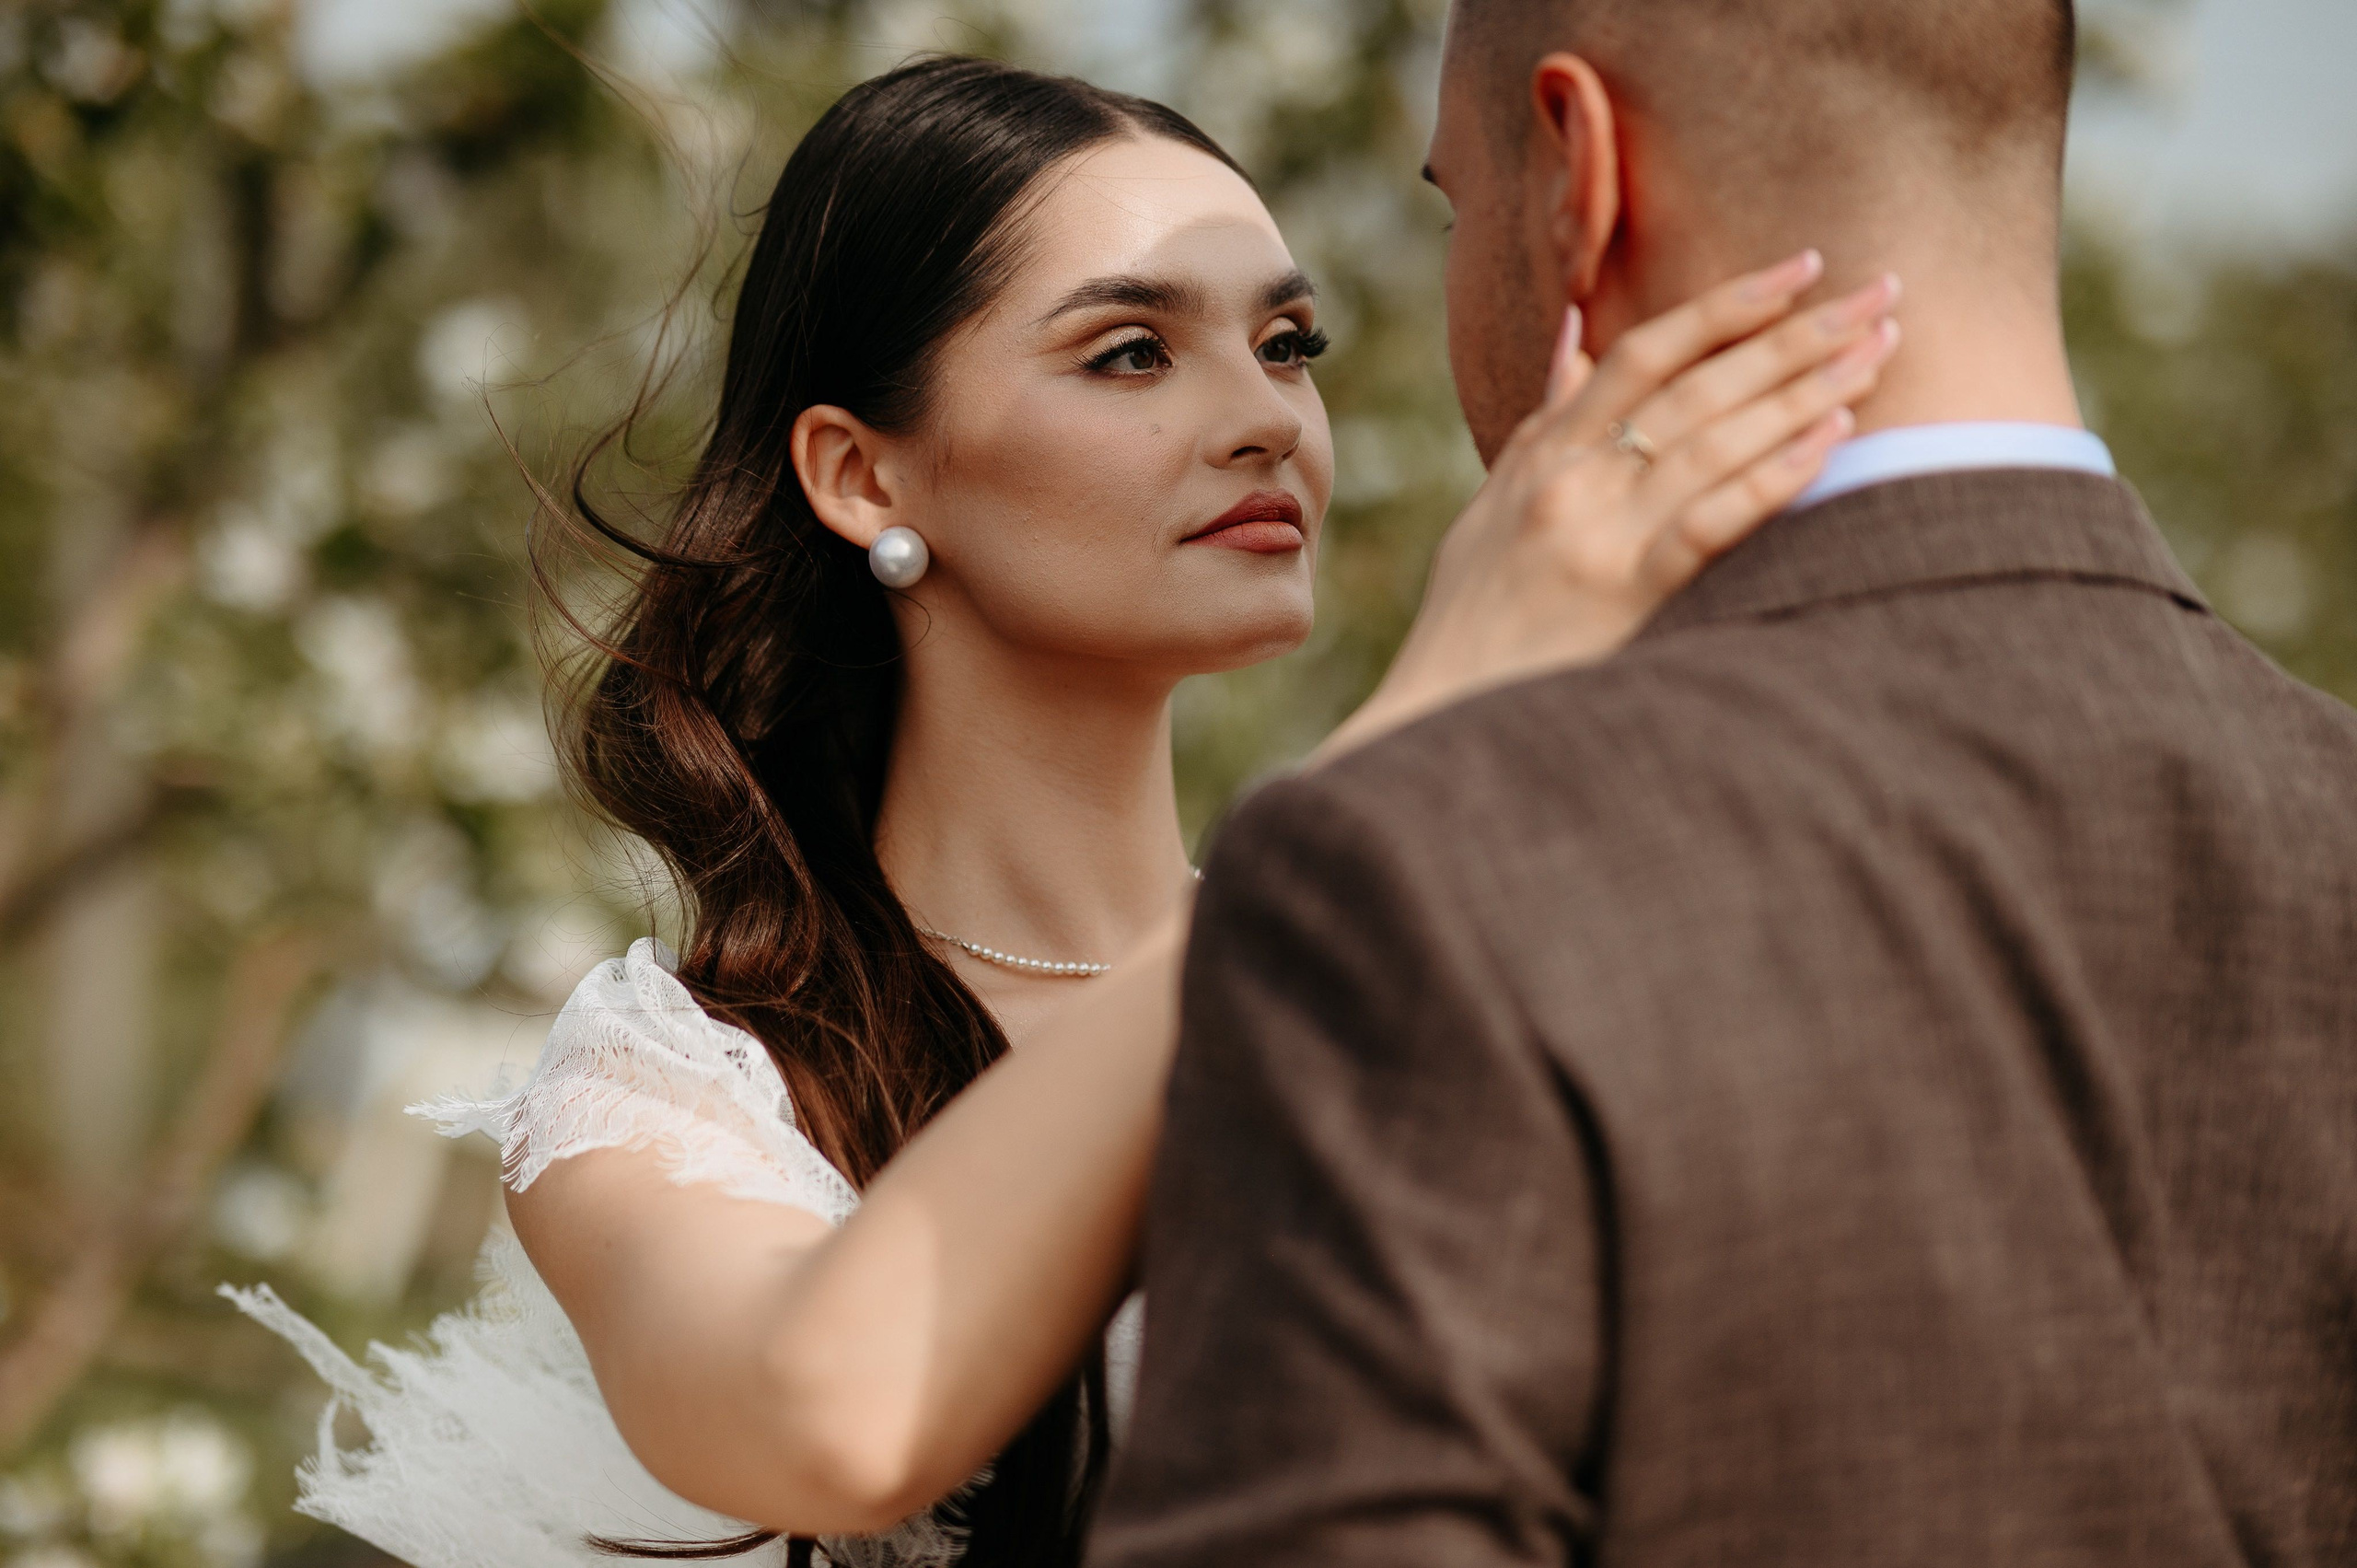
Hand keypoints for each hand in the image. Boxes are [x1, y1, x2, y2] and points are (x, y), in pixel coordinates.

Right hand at [1323, 251, 1898, 755]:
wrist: (1439, 706)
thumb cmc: (1474, 613)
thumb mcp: (1494, 504)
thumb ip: (1544, 421)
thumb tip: (1573, 337)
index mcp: (1545, 453)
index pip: (1645, 352)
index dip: (1726, 303)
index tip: (1800, 267)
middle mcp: (1572, 479)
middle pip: (1699, 385)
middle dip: (1796, 334)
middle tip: (1877, 294)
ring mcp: (1599, 534)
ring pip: (1715, 439)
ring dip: (1805, 392)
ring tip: (1877, 355)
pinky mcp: (1624, 596)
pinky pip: (1711, 520)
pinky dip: (1774, 474)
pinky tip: (1832, 441)